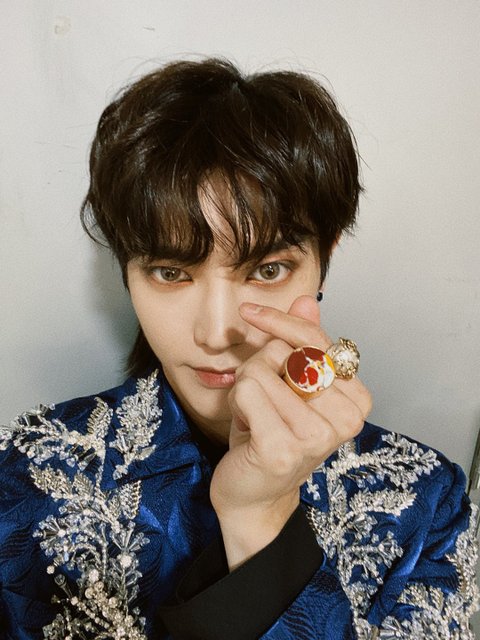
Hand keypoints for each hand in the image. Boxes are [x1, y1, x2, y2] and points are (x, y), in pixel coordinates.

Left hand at [210, 295, 371, 569]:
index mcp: (357, 399)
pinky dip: (236, 403)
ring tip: (256, 418)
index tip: (251, 311)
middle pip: (287, 353)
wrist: (254, 494)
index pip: (317, 341)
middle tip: (263, 402)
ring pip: (260, 369)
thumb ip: (302, 344)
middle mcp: (347, 418)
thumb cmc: (271, 434)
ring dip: (245, 389)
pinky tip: (246, 429)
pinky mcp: (285, 448)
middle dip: (260, 367)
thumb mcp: (287, 385)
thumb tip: (307, 301)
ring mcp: (317, 436)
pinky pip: (247, 390)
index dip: (281, 321)